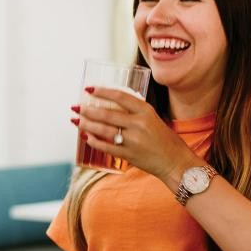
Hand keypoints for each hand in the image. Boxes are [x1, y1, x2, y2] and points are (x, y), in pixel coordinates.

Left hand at [74, 86, 195, 183]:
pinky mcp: (129, 155)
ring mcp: (133, 140)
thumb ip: (134, 112)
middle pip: (107, 114)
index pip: (120, 96)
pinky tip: (86, 137)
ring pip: (104, 130)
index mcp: (146, 111)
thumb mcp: (152, 118)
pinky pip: (106, 147)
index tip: (88, 89)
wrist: (175, 162)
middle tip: (75, 107)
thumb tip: (110, 104)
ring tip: (75, 120)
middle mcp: (139, 124)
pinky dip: (94, 142)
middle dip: (87, 110)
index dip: (102, 91)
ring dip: (86, 125)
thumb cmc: (164, 139)